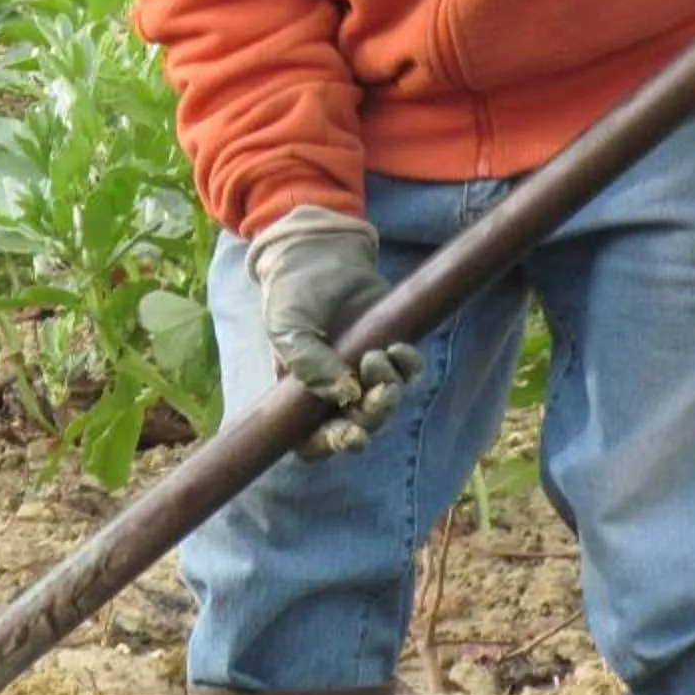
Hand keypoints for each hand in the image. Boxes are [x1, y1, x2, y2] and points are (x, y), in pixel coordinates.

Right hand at [246, 205, 423, 456]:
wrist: (319, 250)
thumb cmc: (292, 292)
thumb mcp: (285, 326)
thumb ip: (306, 362)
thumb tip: (345, 395)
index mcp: (300, 394)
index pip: (314, 440)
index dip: (333, 444)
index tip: (352, 434)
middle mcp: (333, 389)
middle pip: (359, 426)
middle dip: (373, 417)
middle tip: (380, 394)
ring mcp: (363, 370)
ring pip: (386, 403)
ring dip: (389, 390)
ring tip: (378, 356)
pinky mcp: (389, 347)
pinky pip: (409, 373)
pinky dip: (408, 366)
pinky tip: (397, 347)